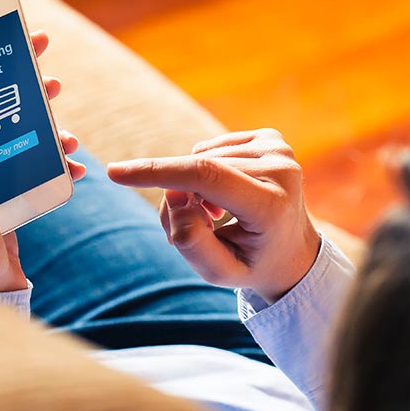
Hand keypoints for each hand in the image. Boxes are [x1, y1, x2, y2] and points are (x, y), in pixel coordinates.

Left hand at [0, 31, 85, 292]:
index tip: (17, 44)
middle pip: (4, 113)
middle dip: (29, 94)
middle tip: (52, 77)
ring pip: (28, 142)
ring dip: (51, 132)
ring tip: (69, 135)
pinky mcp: (13, 202)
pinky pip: (42, 174)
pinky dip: (61, 168)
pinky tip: (77, 170)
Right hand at [107, 128, 319, 302]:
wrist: (293, 251)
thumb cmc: (252, 264)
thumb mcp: (220, 272)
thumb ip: (190, 241)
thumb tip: (174, 194)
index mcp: (272, 205)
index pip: (205, 177)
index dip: (157, 172)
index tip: (116, 173)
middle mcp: (282, 169)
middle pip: (197, 172)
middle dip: (178, 199)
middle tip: (193, 229)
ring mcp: (279, 149)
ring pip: (201, 158)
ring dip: (194, 187)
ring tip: (216, 216)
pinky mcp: (272, 138)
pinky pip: (212, 149)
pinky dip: (207, 172)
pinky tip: (227, 196)